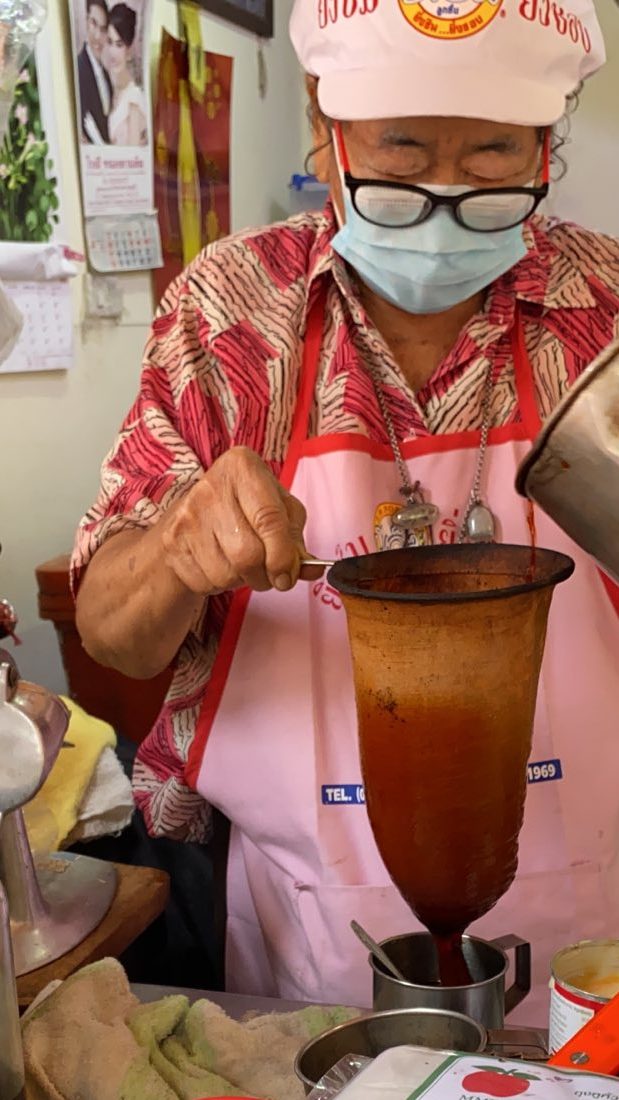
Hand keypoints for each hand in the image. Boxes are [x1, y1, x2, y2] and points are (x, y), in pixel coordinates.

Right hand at [161, 447, 321, 595]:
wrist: (191, 513)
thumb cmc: (245, 508)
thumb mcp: (278, 508)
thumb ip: (296, 537)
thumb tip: (312, 568)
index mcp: (242, 467)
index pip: (269, 520)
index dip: (283, 556)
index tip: (287, 576)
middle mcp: (211, 487)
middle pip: (248, 554)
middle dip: (264, 575)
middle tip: (268, 575)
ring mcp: (187, 516)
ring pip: (227, 573)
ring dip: (242, 580)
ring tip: (240, 562)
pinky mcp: (172, 542)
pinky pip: (206, 581)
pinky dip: (219, 584)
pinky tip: (218, 563)